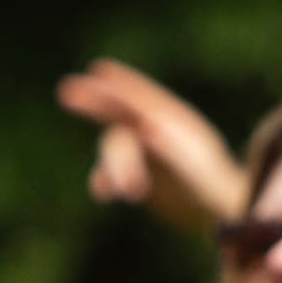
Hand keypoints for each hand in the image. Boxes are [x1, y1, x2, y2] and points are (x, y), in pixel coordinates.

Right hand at [58, 60, 246, 231]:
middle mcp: (153, 130)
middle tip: (66, 90)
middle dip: (95, 102)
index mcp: (173, 119)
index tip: (98, 69)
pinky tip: (103, 192)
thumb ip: (170, 150)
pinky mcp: (132, 177)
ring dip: (116, 165)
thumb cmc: (212, 188)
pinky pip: (109, 174)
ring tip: (131, 190)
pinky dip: (105, 179)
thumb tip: (146, 130)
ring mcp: (141, 152)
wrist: (215, 213)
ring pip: (115, 149)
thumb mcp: (195, 168)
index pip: (141, 98)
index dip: (120, 83)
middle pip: (119, 115)